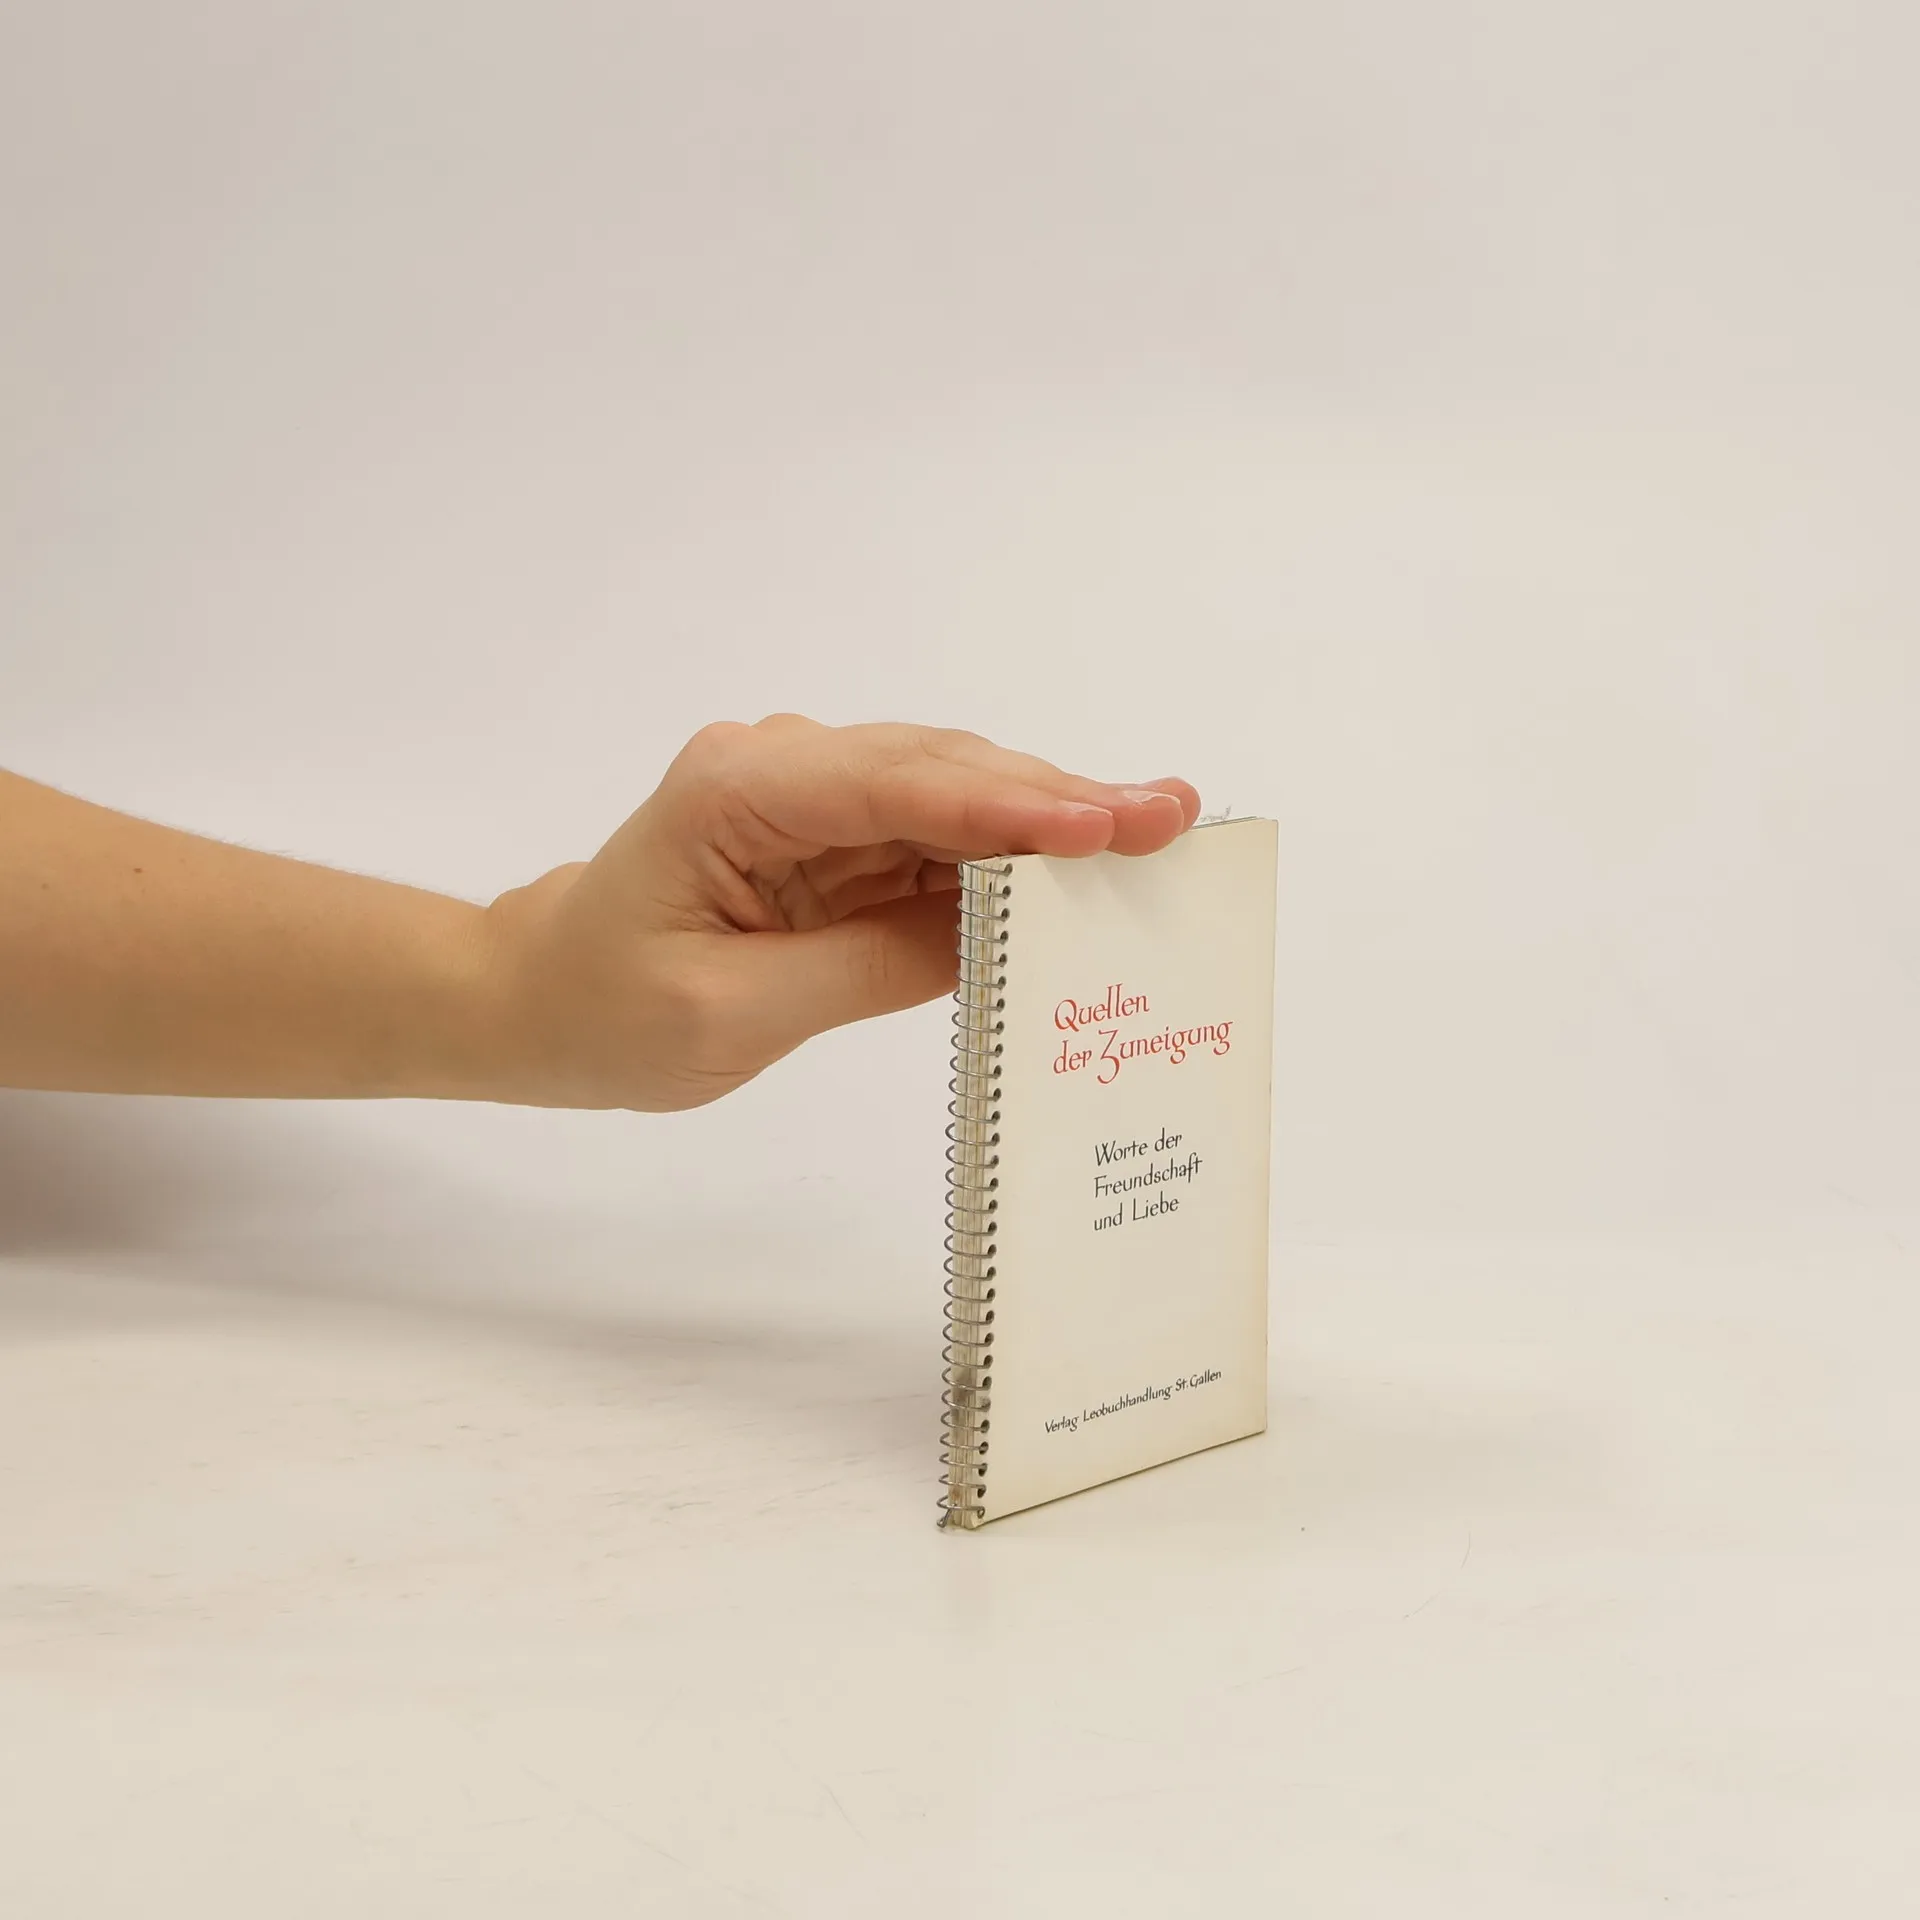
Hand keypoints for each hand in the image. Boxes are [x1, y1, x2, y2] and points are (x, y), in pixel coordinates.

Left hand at [480, 716, 1198, 1109]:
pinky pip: (934, 838)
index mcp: (735, 791)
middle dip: (1057, 796)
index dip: (1007, 803)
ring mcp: (810, 796)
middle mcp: (780, 768)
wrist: (536, 998)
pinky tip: (1083, 868)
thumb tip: (997, 934)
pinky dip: (1007, 857)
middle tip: (1171, 817)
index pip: (895, 786)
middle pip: (940, 771)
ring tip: (1154, 835)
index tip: (1102, 823)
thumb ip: (869, 966)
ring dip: (1048, 820)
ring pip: (951, 795)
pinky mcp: (832, 835)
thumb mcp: (732, 1014)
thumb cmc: (605, 1012)